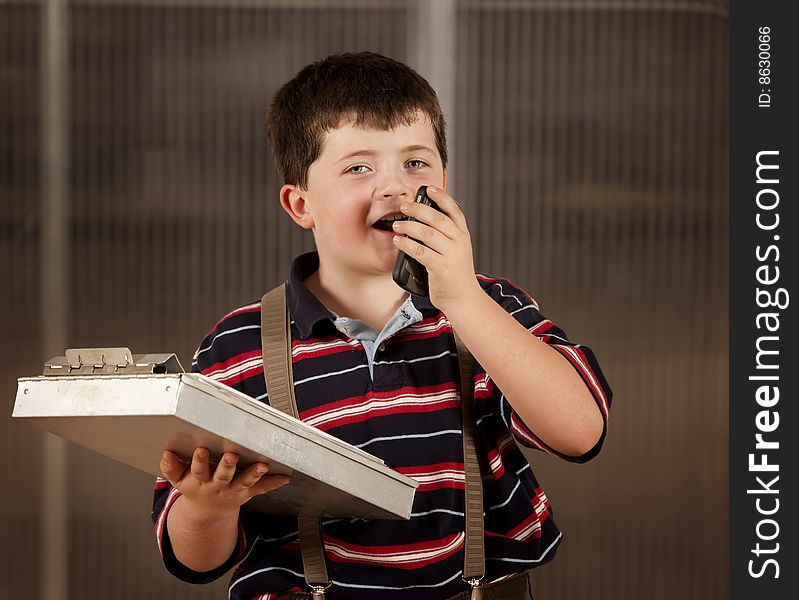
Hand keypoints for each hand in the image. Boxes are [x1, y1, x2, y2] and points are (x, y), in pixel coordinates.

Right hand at [160, 448, 289, 520]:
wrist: (207, 512)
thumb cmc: (195, 487)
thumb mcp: (179, 479)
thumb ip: (171, 467)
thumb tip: (166, 454)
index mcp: (199, 481)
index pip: (198, 470)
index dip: (199, 461)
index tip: (201, 450)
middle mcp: (218, 485)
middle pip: (223, 475)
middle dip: (227, 465)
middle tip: (231, 455)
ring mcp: (234, 489)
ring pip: (245, 481)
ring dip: (254, 473)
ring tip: (262, 466)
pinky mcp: (247, 491)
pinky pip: (262, 488)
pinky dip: (273, 483)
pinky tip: (284, 477)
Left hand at [392, 186, 482, 312]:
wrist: (464, 299)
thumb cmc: (455, 274)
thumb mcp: (456, 250)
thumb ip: (445, 236)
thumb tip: (421, 220)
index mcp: (463, 235)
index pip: (454, 210)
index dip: (441, 197)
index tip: (428, 189)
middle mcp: (459, 242)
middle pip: (437, 218)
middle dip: (418, 209)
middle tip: (404, 206)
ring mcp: (451, 255)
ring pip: (427, 233)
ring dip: (409, 226)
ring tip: (397, 225)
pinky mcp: (441, 268)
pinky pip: (420, 251)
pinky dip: (406, 244)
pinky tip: (398, 241)